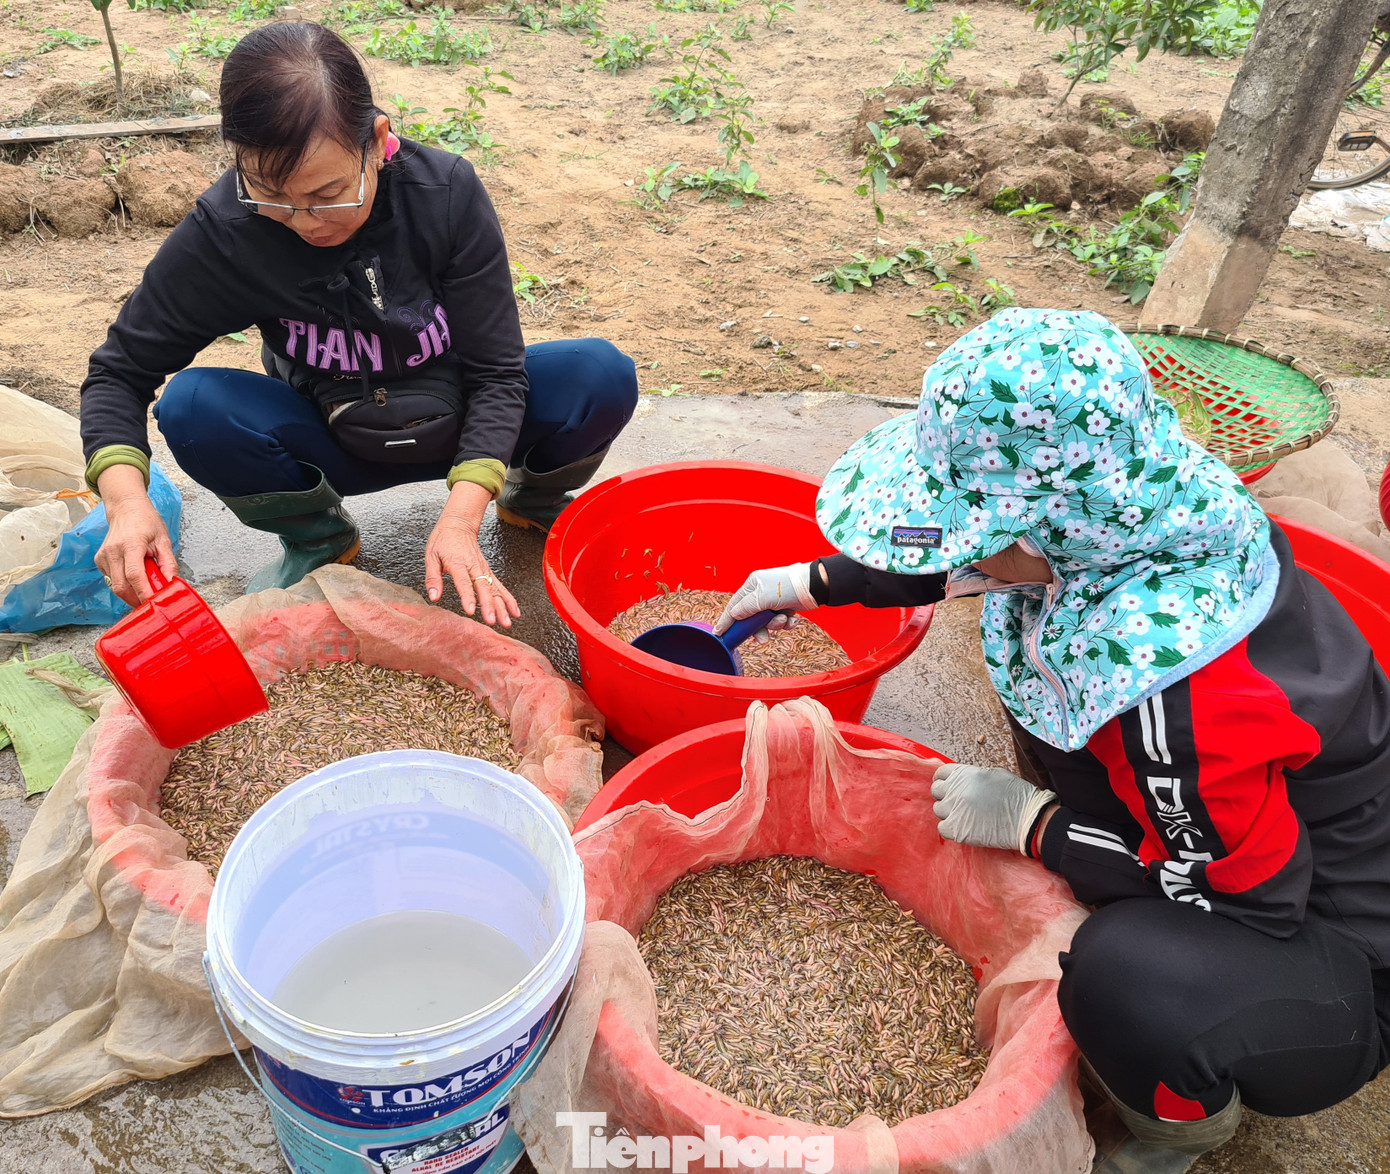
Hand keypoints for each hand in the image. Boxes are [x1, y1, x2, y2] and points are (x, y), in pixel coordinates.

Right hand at [95, 465, 176, 606]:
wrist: (126, 509)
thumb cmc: (146, 522)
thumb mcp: (163, 540)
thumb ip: (168, 563)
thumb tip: (172, 583)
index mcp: (131, 544)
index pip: (135, 575)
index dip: (143, 593)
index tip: (154, 604)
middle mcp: (113, 551)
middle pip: (121, 586)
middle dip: (137, 599)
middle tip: (152, 603)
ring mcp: (103, 556)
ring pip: (115, 586)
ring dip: (131, 594)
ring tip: (145, 588)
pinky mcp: (99, 560)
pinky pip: (111, 580)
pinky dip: (124, 585)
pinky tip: (133, 577)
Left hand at [425, 481, 519, 626]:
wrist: (459, 525)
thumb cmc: (443, 541)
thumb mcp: (431, 556)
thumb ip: (432, 578)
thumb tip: (433, 597)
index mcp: (457, 562)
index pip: (464, 582)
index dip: (468, 597)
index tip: (471, 611)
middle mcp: (473, 566)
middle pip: (484, 588)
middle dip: (489, 605)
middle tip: (492, 620)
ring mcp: (483, 569)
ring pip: (495, 589)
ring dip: (502, 607)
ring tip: (506, 622)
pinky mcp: (488, 572)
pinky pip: (500, 587)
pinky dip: (509, 599)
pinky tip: (515, 611)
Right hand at [713, 563, 817, 641]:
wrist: (814, 586)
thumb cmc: (787, 587)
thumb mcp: (762, 598)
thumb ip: (745, 608)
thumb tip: (734, 615)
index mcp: (752, 585)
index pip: (734, 605)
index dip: (726, 620)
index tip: (719, 634)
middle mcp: (761, 592)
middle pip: (751, 618)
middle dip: (759, 629)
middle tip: (763, 639)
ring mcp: (773, 600)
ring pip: (766, 622)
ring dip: (775, 625)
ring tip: (783, 620)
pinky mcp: (785, 607)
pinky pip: (779, 621)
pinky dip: (785, 623)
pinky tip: (792, 619)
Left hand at [927, 759, 1056, 852]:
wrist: (1028, 819)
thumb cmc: (1017, 796)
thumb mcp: (994, 774)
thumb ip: (973, 776)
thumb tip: (962, 781)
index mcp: (965, 773)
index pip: (941, 773)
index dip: (945, 781)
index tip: (948, 787)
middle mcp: (956, 789)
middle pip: (937, 791)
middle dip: (946, 796)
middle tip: (959, 803)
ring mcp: (955, 809)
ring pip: (939, 810)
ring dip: (949, 813)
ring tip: (966, 816)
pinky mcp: (957, 829)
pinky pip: (943, 828)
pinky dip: (951, 829)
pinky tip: (965, 828)